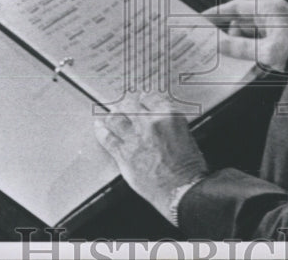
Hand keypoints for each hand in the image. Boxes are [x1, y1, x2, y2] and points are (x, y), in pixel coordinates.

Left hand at [93, 93, 207, 221]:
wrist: (182, 189)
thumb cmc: (188, 167)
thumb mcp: (185, 134)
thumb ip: (168, 122)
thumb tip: (156, 118)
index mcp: (168, 116)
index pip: (150, 97)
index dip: (144, 98)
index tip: (141, 99)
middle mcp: (149, 123)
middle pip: (130, 104)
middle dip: (127, 104)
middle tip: (125, 105)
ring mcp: (134, 138)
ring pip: (116, 118)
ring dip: (113, 114)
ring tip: (111, 113)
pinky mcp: (123, 154)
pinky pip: (107, 138)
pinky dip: (101, 131)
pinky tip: (99, 127)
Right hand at [203, 0, 287, 71]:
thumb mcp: (266, 52)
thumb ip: (240, 48)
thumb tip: (218, 44)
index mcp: (269, 9)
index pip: (236, 7)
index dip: (217, 13)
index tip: (202, 20)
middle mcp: (273, 14)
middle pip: (242, 22)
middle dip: (231, 37)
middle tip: (217, 50)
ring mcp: (279, 25)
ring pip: (251, 34)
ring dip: (243, 47)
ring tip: (236, 62)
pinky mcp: (283, 37)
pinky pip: (261, 42)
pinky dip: (254, 51)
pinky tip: (251, 64)